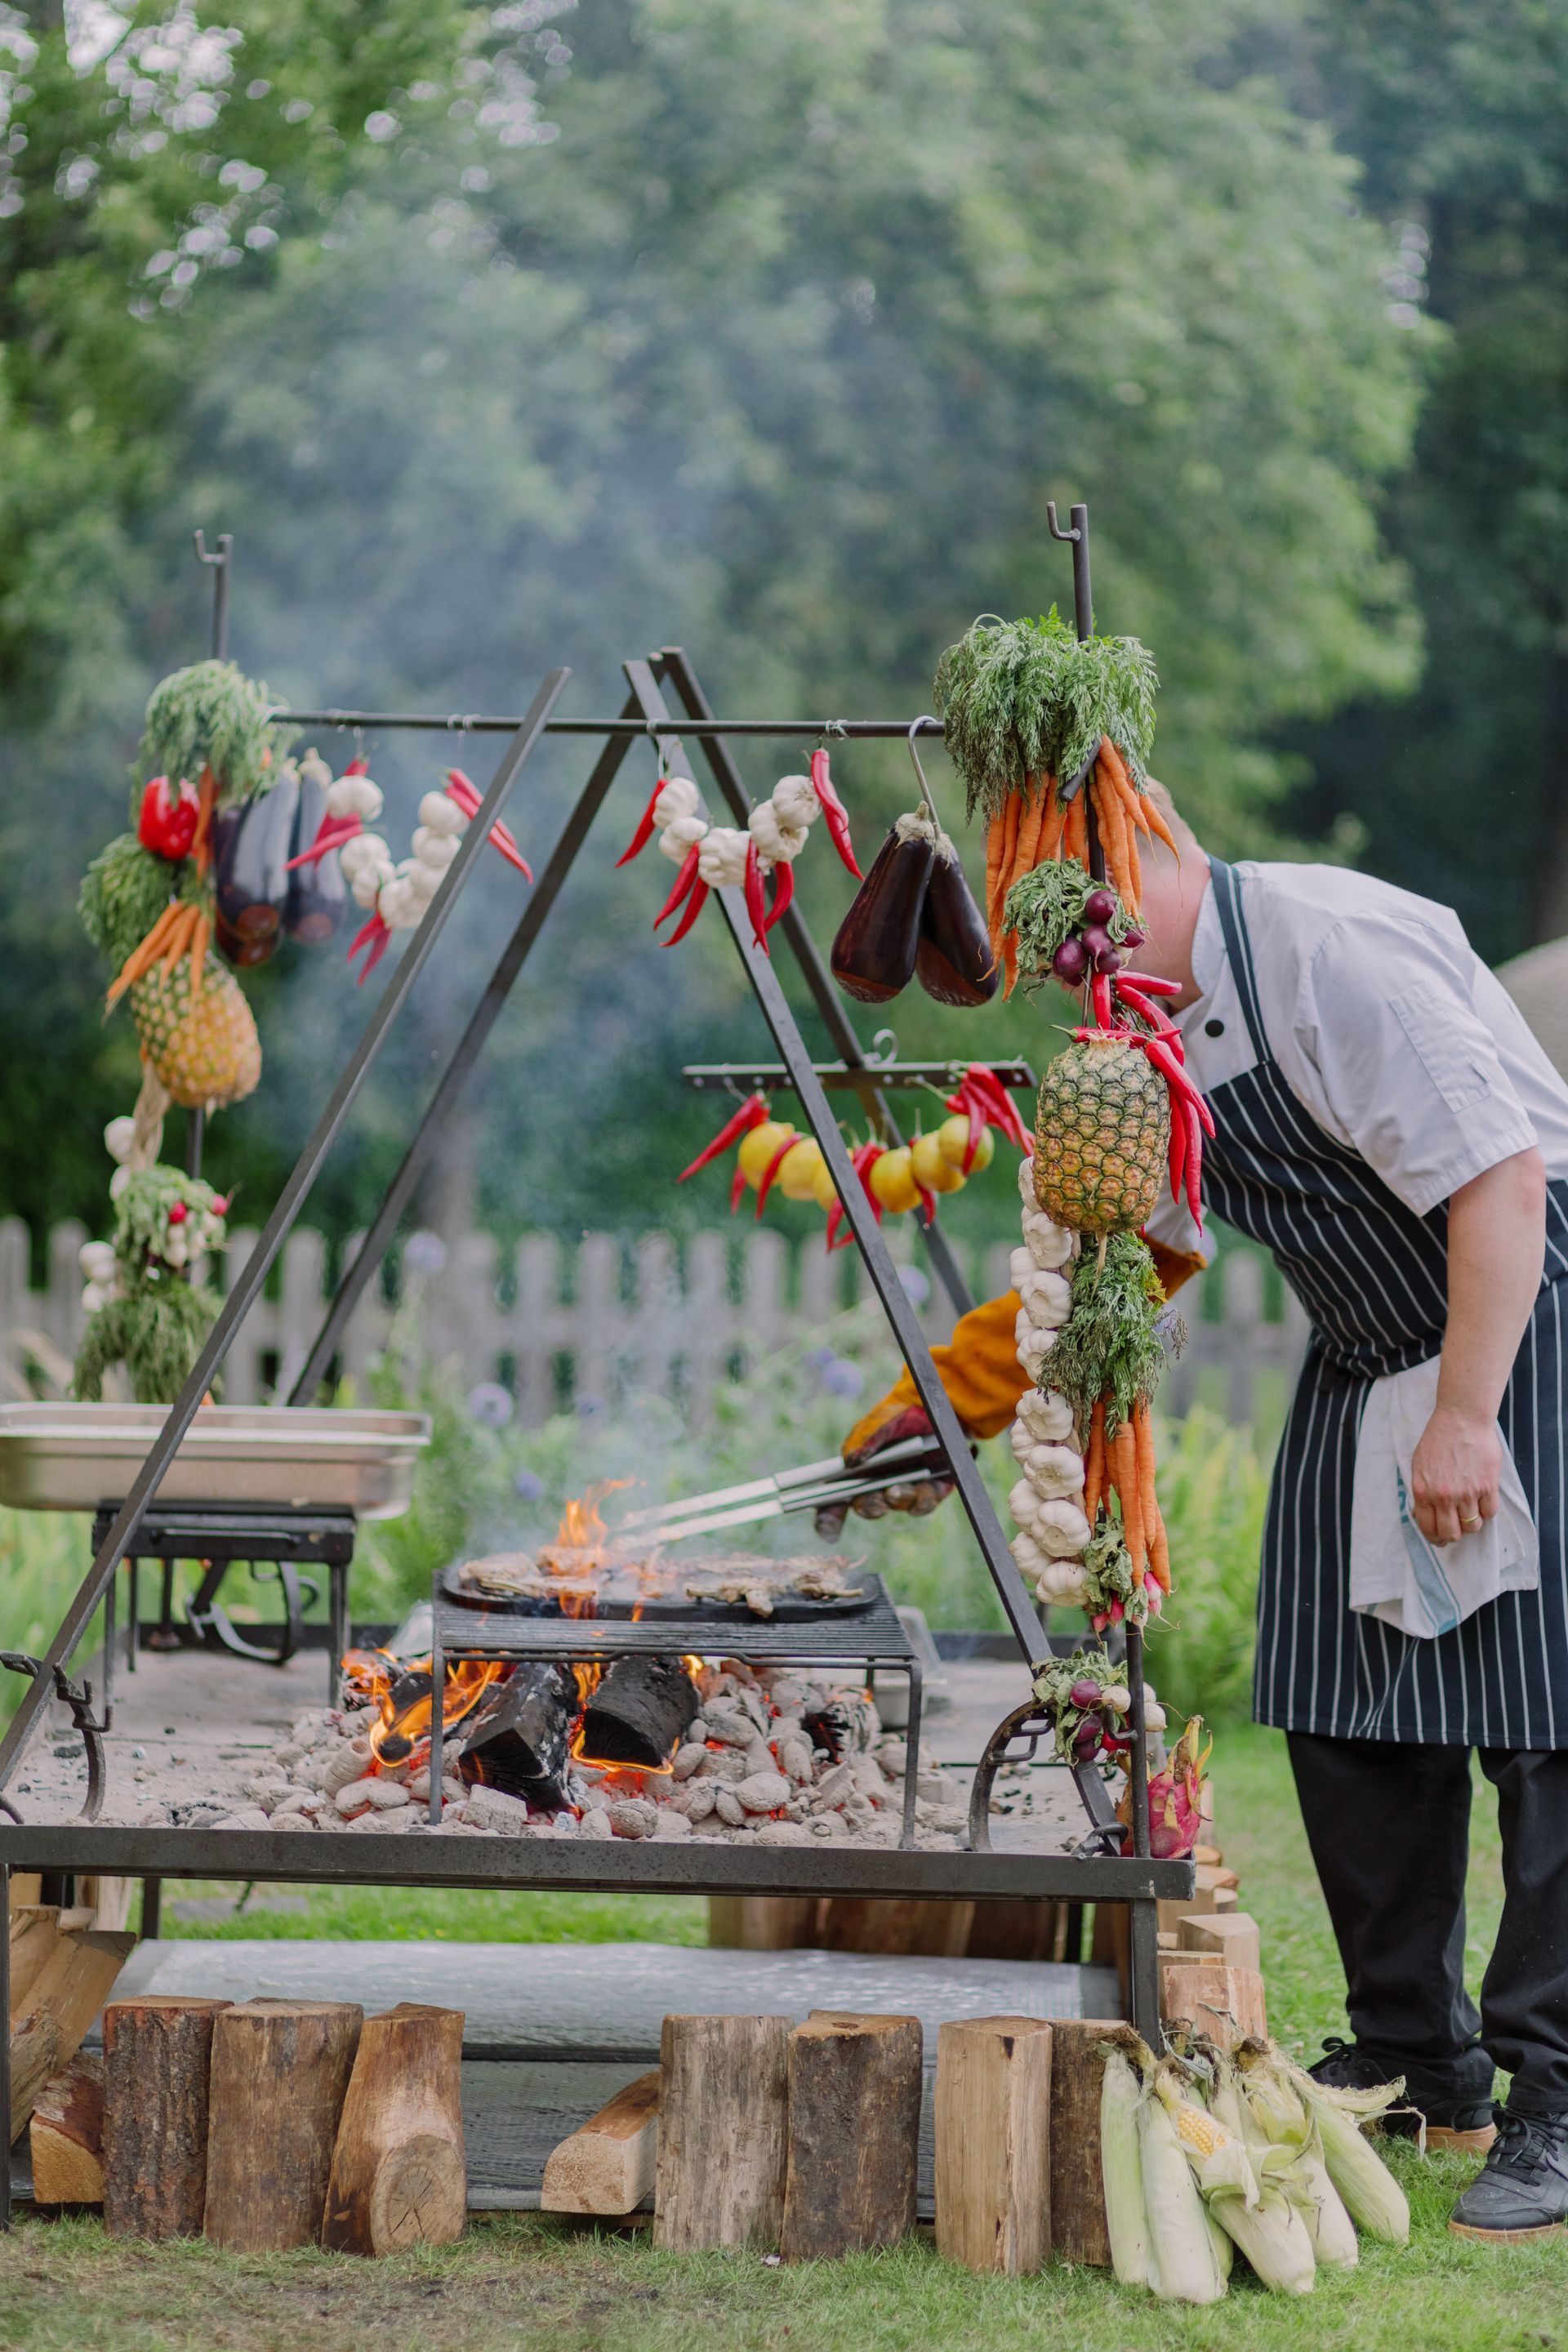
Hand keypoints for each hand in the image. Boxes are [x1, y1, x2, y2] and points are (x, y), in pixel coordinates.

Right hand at [813, 1404, 953, 1538]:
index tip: (830, 1533)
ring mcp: (906, 1486)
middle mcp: (880, 1481)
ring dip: (897, 1500)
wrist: (938, 1405)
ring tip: (898, 1490)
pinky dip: (922, 1500)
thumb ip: (864, 1439)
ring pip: (897, 1504)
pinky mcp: (931, 1489)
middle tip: (875, 1505)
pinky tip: (924, 1489)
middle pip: (867, 1505)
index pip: (836, 1498)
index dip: (829, 1518)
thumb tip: (849, 1461)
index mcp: (859, 1468)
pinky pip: (924, 1503)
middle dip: (869, 1508)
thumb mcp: (880, 1421)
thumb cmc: (901, 1413)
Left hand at [1410, 1405, 1501, 1545]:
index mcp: (1423, 1492)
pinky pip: (1490, 1513)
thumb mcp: (1419, 1466)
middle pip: (1452, 1534)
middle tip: (1458, 1528)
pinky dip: (1487, 1511)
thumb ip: (1421, 1492)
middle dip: (1454, 1535)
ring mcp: (1467, 1493)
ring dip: (1472, 1523)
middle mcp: (1444, 1497)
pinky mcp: (1487, 1486)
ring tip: (1471, 1510)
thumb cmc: (1438, 1439)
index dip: (1436, 1538)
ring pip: (1473, 1526)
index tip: (1441, 1538)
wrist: (1461, 1419)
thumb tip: (1420, 1514)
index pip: (1429, 1529)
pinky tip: (1483, 1500)